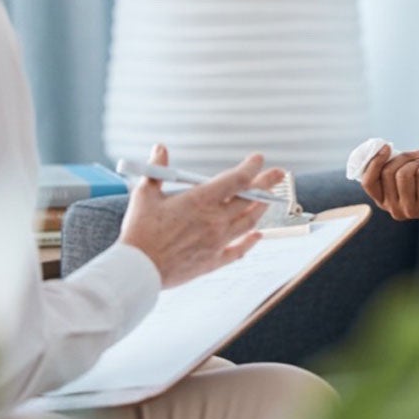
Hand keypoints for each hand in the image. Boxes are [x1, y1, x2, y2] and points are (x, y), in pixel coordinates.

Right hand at [117, 145, 284, 287]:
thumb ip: (157, 169)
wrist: (138, 269)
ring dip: (261, 209)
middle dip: (266, 184)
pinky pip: (238, 250)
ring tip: (268, 200)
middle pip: (249, 199)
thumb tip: (159, 148)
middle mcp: (214, 220)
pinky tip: (258, 236)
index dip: (251, 167)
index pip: (236, 179)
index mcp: (200, 200)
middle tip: (279, 174)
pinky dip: (250, 242)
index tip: (259, 159)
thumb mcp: (144, 194)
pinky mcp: (212, 261)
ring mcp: (216, 241)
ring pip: (248, 222)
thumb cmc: (139, 231)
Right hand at [359, 144, 418, 229]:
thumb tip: (381, 147)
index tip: (386, 146)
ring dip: (417, 161)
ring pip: (404, 173)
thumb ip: (391, 168)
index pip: (368, 182)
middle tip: (416, 154)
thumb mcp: (405, 177)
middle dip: (403, 156)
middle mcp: (394, 209)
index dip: (374, 161)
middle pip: (388, 172)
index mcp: (384, 202)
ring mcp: (410, 209)